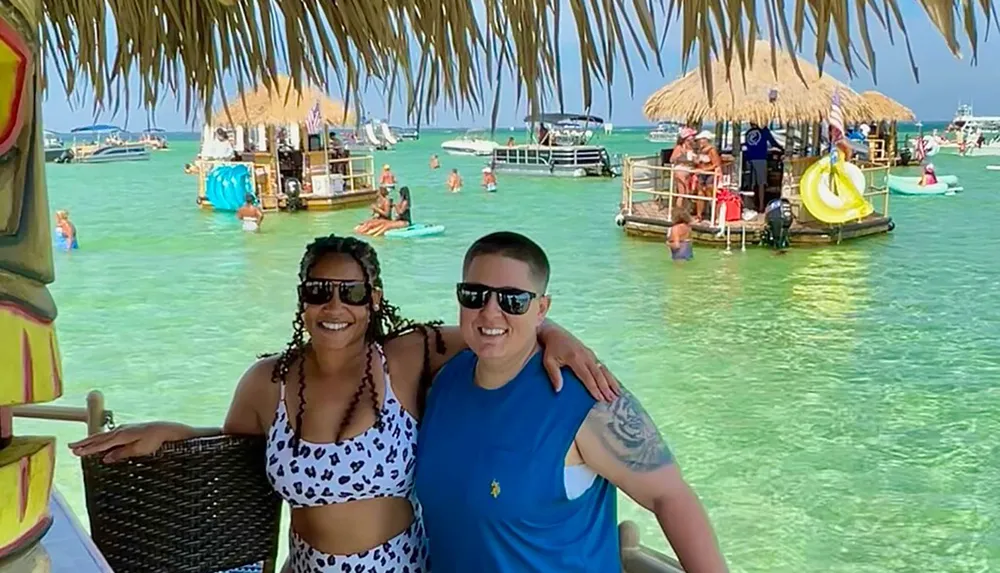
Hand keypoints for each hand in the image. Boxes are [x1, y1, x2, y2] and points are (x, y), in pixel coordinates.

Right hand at [68, 422, 187, 462]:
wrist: (165, 429)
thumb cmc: (154, 440)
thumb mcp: (139, 450)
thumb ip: (121, 453)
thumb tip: (105, 458)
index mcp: (122, 436)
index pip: (101, 444)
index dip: (88, 449)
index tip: (76, 452)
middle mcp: (120, 431)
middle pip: (99, 438)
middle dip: (84, 443)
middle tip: (71, 447)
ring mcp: (123, 429)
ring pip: (103, 435)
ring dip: (91, 440)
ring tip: (79, 444)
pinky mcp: (127, 429)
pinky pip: (110, 435)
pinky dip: (101, 438)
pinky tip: (99, 441)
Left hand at [540, 326, 620, 401]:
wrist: (555, 333)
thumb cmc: (551, 349)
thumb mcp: (548, 361)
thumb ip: (554, 375)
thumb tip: (558, 390)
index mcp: (575, 358)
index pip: (587, 376)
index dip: (594, 388)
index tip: (600, 398)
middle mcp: (585, 356)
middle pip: (598, 374)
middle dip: (605, 388)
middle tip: (612, 399)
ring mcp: (590, 354)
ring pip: (603, 370)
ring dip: (611, 382)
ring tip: (617, 393)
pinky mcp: (591, 353)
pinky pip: (602, 366)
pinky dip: (609, 375)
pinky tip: (614, 383)